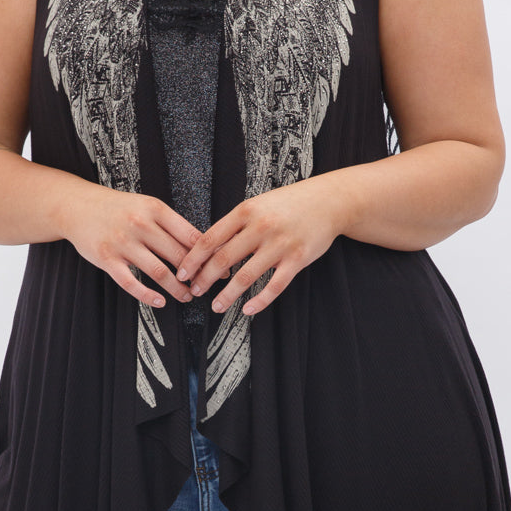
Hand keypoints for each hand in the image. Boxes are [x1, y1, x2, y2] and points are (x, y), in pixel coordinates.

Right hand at [63, 183, 203, 307]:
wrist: (77, 206)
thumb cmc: (116, 208)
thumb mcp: (146, 206)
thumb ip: (170, 224)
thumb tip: (201, 245)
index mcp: (155, 209)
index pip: (191, 236)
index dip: (209, 255)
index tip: (219, 267)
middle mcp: (140, 225)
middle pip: (178, 256)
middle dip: (197, 276)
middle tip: (205, 286)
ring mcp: (123, 243)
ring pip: (159, 272)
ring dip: (177, 289)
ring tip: (187, 296)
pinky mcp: (107, 259)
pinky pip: (131, 283)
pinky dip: (148, 296)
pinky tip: (160, 301)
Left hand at [176, 177, 346, 317]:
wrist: (328, 201)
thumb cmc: (289, 203)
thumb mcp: (258, 204)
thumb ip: (235, 224)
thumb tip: (208, 247)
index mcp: (246, 211)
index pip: (210, 238)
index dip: (193, 259)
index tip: (182, 272)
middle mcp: (261, 227)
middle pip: (223, 259)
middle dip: (204, 279)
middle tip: (194, 291)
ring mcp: (280, 244)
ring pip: (246, 276)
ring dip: (227, 295)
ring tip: (216, 306)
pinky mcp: (297, 259)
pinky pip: (274, 286)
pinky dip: (259, 301)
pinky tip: (247, 309)